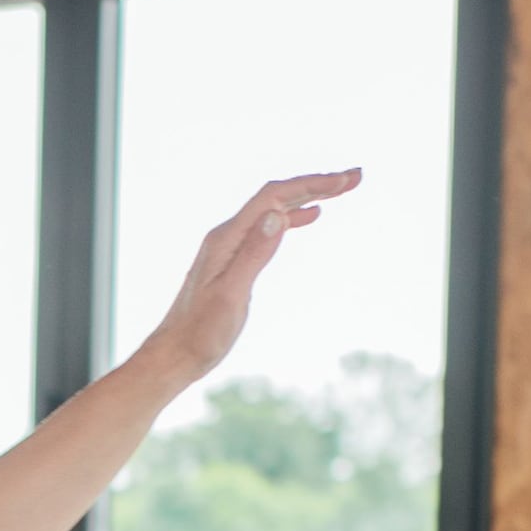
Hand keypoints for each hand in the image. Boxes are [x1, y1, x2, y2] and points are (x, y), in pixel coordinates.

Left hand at [122, 169, 357, 393]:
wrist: (174, 354)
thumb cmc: (200, 333)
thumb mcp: (231, 296)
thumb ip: (254, 254)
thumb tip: (277, 215)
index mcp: (227, 238)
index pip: (274, 197)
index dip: (311, 184)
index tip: (345, 180)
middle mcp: (228, 235)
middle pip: (277, 196)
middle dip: (317, 183)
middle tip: (355, 176)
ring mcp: (230, 246)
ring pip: (275, 209)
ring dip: (309, 196)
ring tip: (341, 188)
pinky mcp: (234, 260)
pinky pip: (269, 228)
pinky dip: (293, 217)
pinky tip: (311, 216)